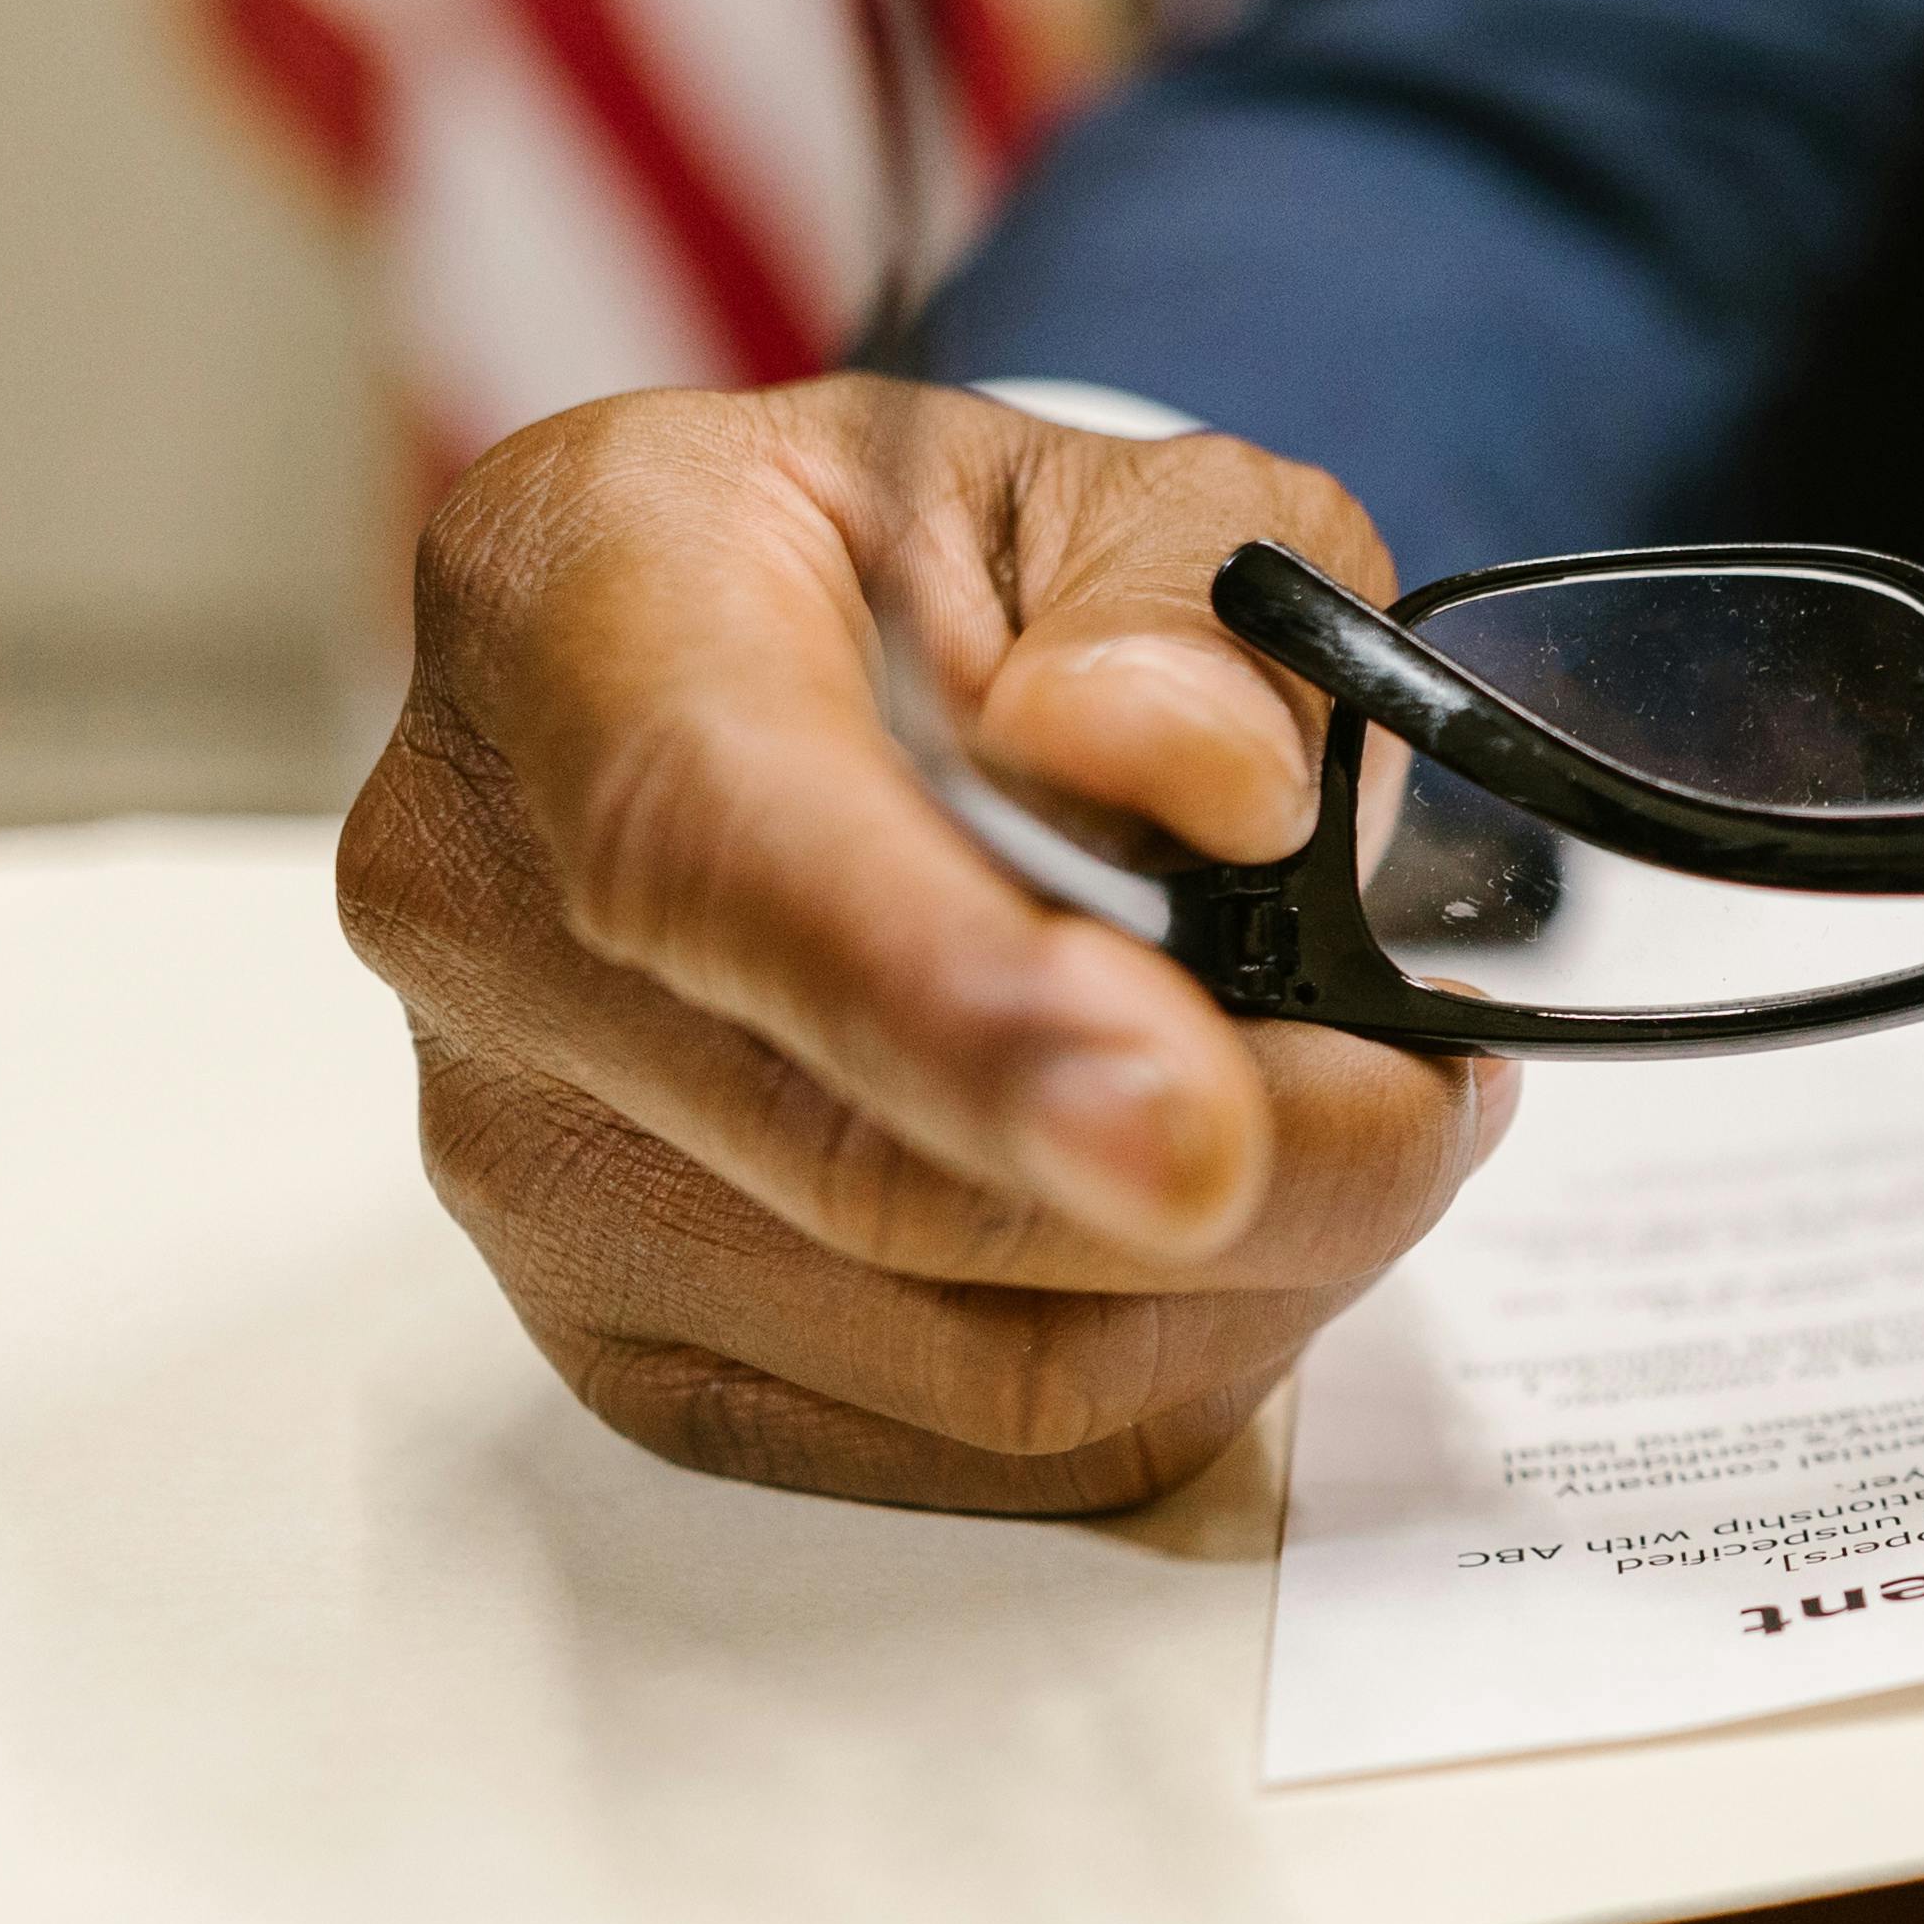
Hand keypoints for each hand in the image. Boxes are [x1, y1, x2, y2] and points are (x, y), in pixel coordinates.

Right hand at [340, 382, 1511, 1513]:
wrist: (768, 665)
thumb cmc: (929, 568)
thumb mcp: (1114, 481)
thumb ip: (1195, 597)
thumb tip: (1206, 781)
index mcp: (574, 620)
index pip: (725, 860)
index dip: (967, 1018)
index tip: (1196, 1132)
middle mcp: (485, 911)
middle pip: (892, 1177)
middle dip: (1263, 1169)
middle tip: (1438, 1081)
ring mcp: (529, 1159)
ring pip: (970, 1355)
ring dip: (1254, 1276)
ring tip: (1365, 1117)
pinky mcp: (630, 1341)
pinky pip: (970, 1442)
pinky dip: (1177, 1352)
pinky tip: (1241, 1205)